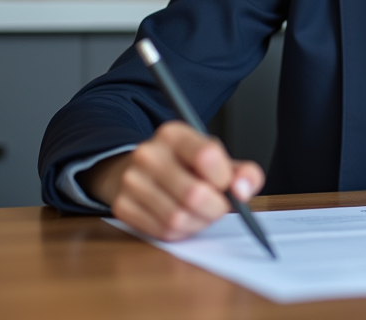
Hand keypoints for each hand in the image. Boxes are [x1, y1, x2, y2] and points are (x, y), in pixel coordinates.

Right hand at [79, 120, 264, 241]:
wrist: (143, 171)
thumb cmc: (187, 166)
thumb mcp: (217, 159)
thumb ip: (242, 172)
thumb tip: (243, 190)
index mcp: (174, 134)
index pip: (207, 155)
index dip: (225, 178)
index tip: (228, 185)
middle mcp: (148, 153)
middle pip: (194, 194)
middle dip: (215, 208)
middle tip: (218, 205)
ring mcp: (131, 180)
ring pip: (178, 218)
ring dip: (199, 222)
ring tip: (201, 212)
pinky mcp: (122, 206)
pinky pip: (162, 232)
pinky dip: (181, 232)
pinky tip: (183, 219)